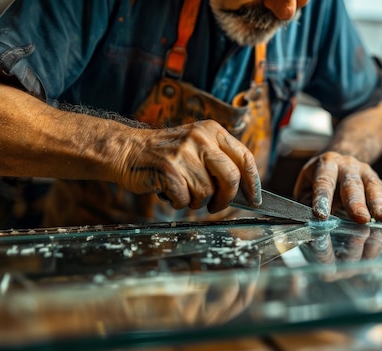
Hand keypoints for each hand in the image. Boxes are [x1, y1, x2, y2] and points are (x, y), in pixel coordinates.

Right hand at [115, 120, 261, 212]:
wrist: (127, 150)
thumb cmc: (165, 154)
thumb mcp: (197, 144)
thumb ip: (220, 160)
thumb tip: (246, 190)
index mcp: (212, 131)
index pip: (245, 157)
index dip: (253, 181)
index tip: (254, 198)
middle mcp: (200, 139)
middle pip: (231, 177)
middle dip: (226, 198)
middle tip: (216, 205)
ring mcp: (184, 153)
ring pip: (207, 192)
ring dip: (196, 200)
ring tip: (182, 190)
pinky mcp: (168, 170)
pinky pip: (185, 199)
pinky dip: (178, 202)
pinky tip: (169, 191)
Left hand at [293, 151, 381, 223]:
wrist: (341, 158)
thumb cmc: (320, 177)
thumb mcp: (307, 184)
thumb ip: (307, 201)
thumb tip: (310, 220)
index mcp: (326, 164)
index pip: (323, 182)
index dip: (322, 198)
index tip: (321, 215)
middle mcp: (347, 166)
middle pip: (351, 184)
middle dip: (356, 203)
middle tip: (361, 219)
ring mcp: (364, 172)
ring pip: (372, 187)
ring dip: (378, 204)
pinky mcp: (376, 181)